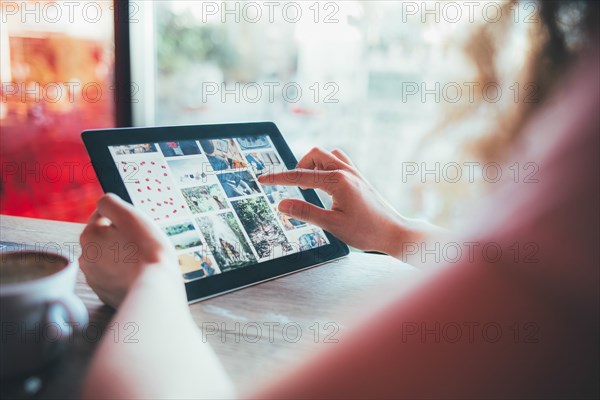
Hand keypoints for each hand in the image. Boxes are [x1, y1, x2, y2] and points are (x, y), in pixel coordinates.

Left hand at [79, 193, 179, 307]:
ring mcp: (95, 279)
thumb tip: (103, 203)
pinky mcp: (106, 294)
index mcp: (88, 236)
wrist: (156, 289)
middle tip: (142, 245)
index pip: (104, 215)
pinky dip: (125, 275)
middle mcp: (85, 258)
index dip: (124, 218)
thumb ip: (110, 202)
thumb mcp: (130, 216)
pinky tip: (139, 275)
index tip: (138, 228)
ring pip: (111, 257)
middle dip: (122, 238)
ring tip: (142, 262)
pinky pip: (115, 277)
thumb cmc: (146, 250)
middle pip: (106, 237)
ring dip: (123, 256)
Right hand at [258, 148, 431, 255]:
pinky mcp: (358, 177)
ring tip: (310, 187)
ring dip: (313, 165)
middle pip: (314, 154)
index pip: (300, 176)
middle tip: (296, 189)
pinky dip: (325, 167)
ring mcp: (354, 172)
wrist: (393, 232)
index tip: (262, 179)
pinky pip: (338, 161)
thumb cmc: (366, 231)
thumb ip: (305, 212)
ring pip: (326, 155)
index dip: (278, 178)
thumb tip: (281, 204)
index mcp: (337, 181)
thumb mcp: (332, 225)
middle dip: (299, 167)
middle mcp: (346, 171)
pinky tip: (325, 185)